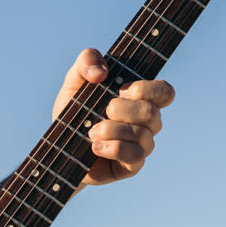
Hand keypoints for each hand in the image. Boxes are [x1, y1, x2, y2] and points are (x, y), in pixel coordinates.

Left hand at [52, 48, 173, 185]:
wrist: (60, 148)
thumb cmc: (74, 112)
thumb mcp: (74, 81)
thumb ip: (87, 61)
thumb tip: (101, 72)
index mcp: (140, 99)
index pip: (165, 92)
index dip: (148, 89)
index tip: (122, 89)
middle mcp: (146, 122)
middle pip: (152, 113)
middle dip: (123, 109)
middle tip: (103, 110)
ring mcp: (142, 145)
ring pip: (143, 135)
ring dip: (113, 130)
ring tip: (91, 132)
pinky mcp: (132, 165)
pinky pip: (135, 156)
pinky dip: (114, 148)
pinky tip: (95, 147)